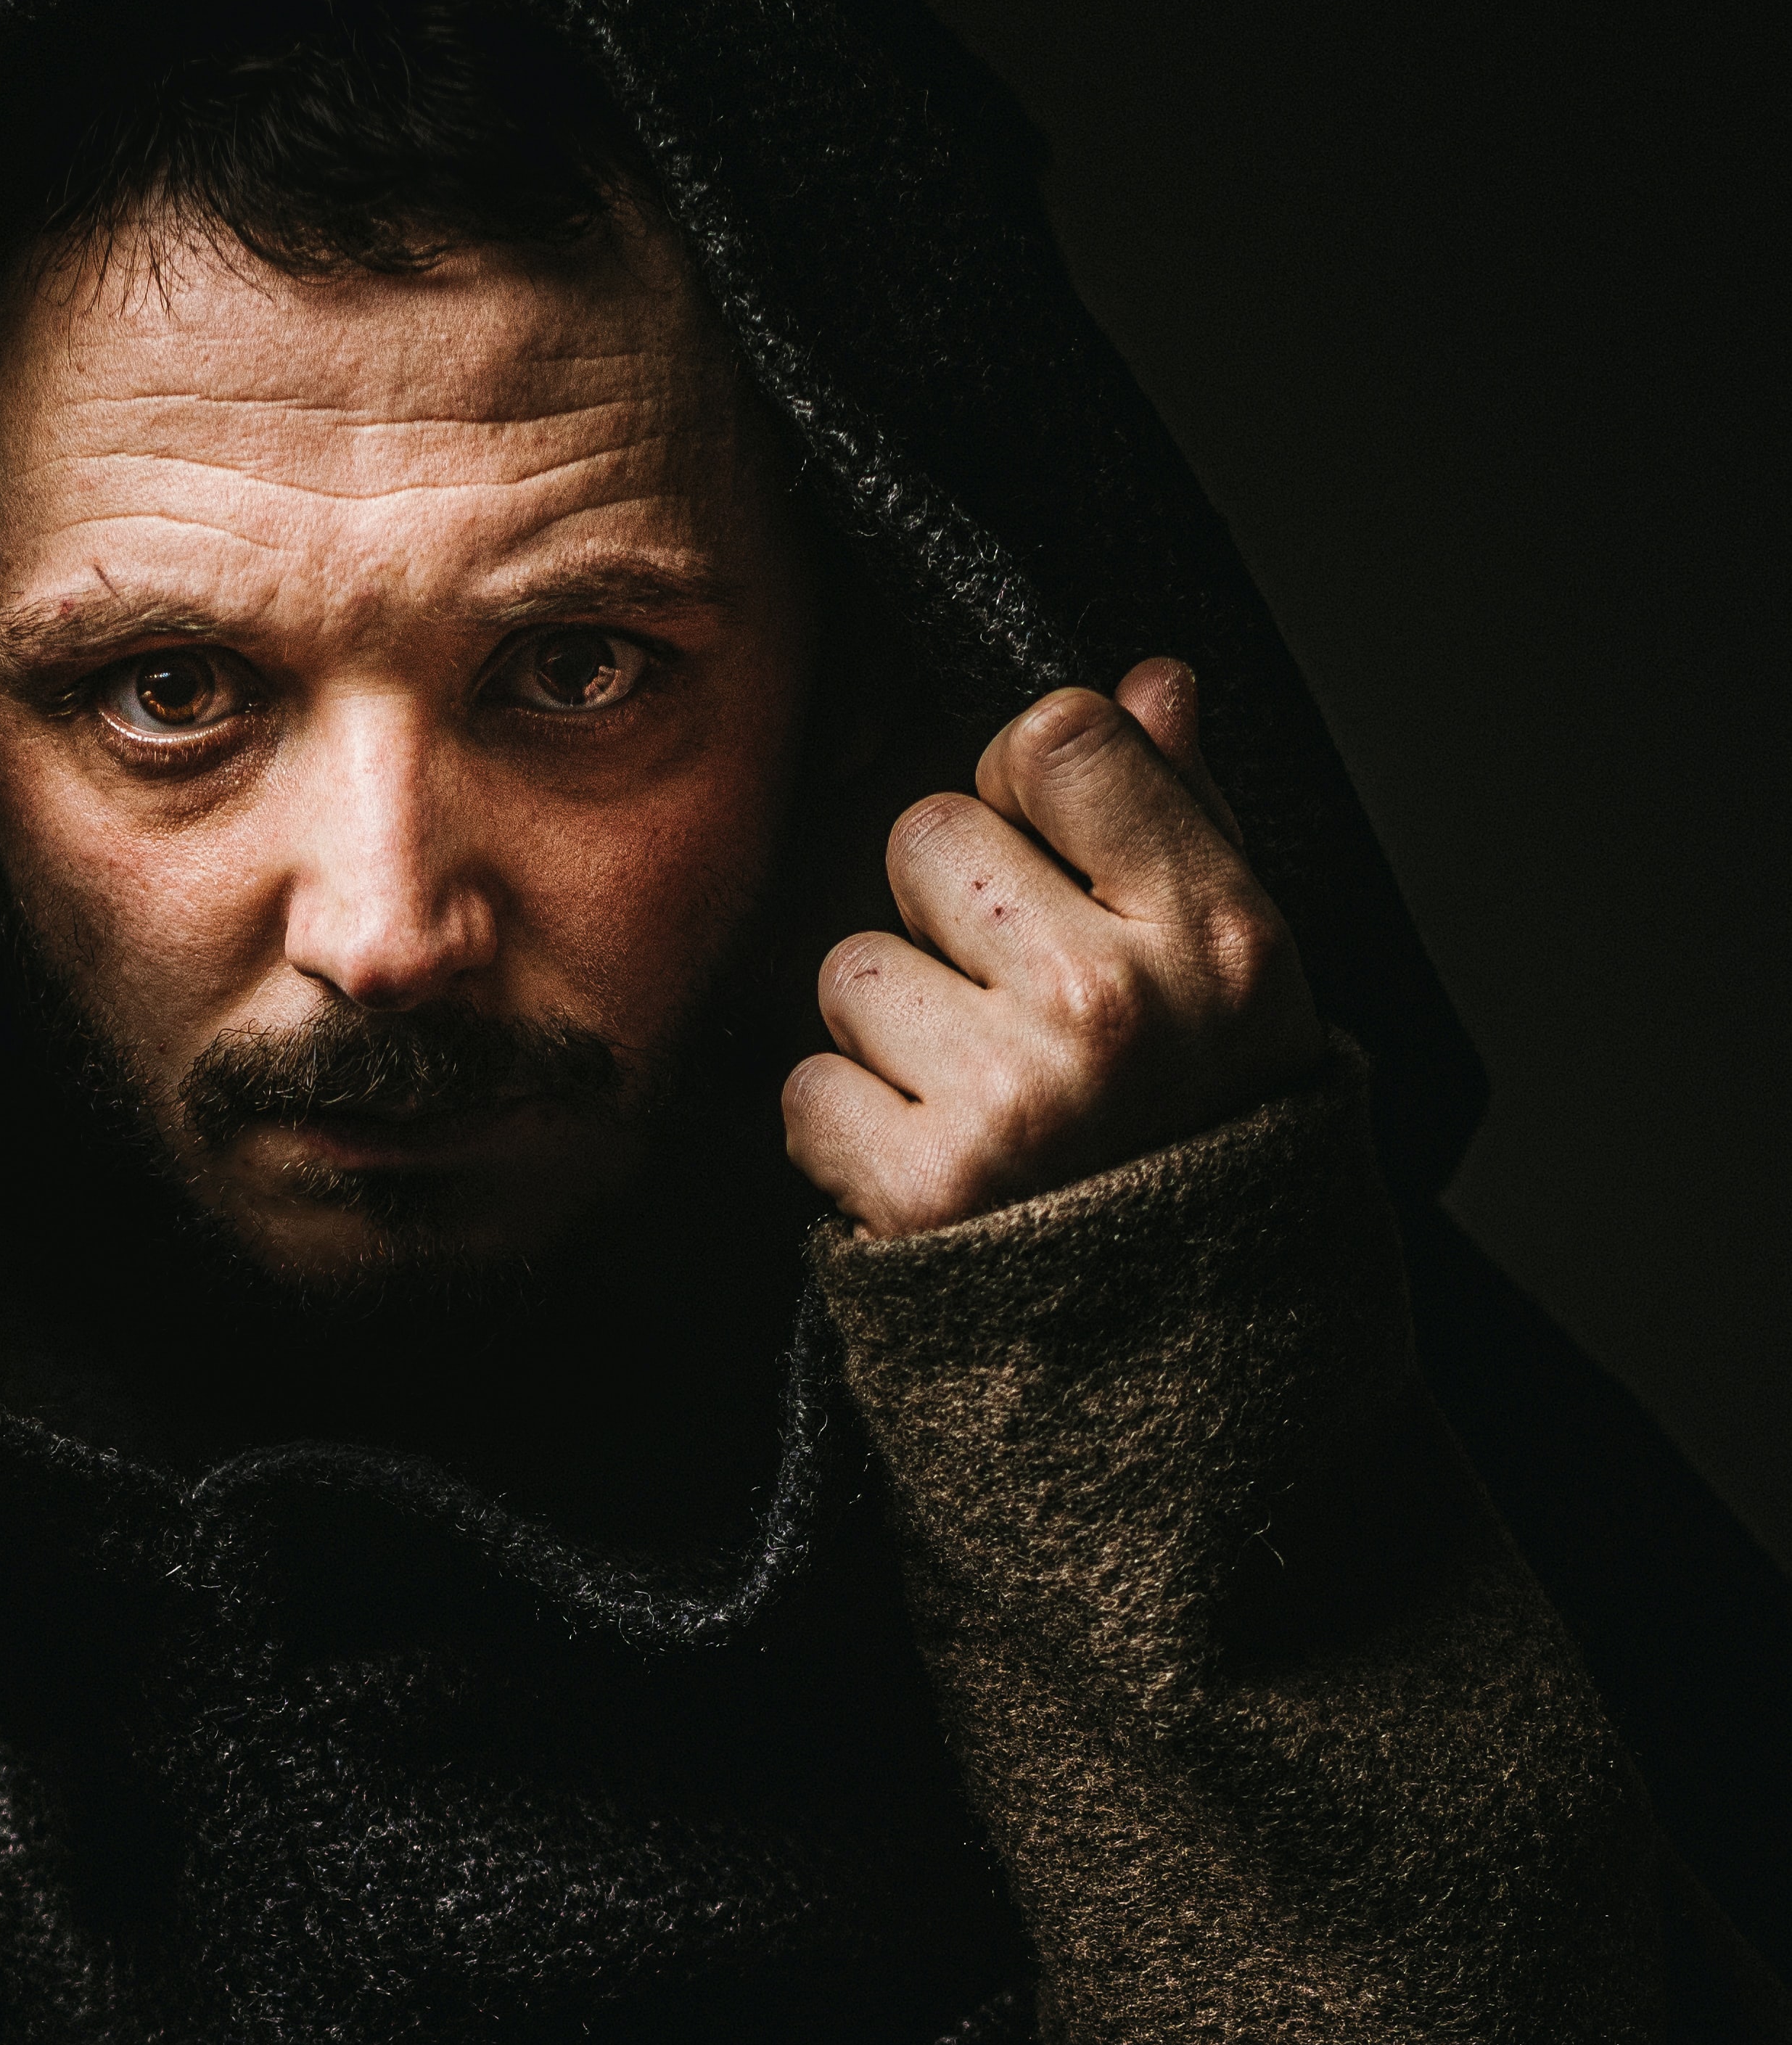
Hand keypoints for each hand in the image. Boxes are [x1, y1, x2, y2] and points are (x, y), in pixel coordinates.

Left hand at [782, 658, 1323, 1237]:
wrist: (1189, 1364)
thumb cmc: (1204, 1140)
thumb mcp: (1236, 977)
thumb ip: (1185, 818)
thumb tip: (1152, 680)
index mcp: (1215, 933)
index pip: (1060, 738)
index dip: (1020, 784)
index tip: (1038, 853)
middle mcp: (1112, 1004)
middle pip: (923, 835)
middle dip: (941, 911)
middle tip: (1006, 1005)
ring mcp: (1011, 1098)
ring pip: (850, 965)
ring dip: (889, 1030)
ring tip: (975, 1096)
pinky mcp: (919, 1188)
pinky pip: (808, 1087)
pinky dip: (847, 1131)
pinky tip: (929, 1163)